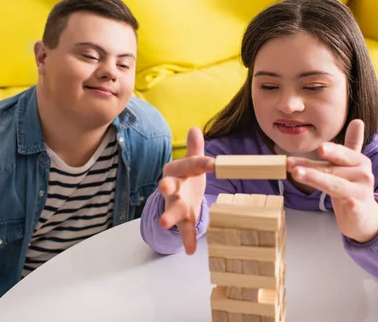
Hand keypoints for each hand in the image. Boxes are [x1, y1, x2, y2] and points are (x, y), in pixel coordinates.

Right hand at [158, 127, 214, 254]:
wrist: (180, 196)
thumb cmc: (188, 176)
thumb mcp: (192, 162)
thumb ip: (195, 148)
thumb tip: (194, 128)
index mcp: (176, 170)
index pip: (189, 164)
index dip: (201, 163)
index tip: (215, 164)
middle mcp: (172, 188)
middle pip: (168, 187)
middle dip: (166, 187)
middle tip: (163, 187)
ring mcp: (175, 205)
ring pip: (171, 210)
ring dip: (168, 216)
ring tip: (163, 223)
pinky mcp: (182, 219)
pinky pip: (184, 229)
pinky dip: (187, 240)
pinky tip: (191, 250)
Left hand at [287, 119, 377, 242]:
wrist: (365, 217)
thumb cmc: (352, 188)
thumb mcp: (349, 166)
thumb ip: (349, 146)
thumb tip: (357, 121)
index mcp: (359, 161)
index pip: (339, 155)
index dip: (329, 151)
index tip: (319, 148)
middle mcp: (363, 175)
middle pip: (331, 170)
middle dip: (310, 168)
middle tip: (292, 166)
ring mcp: (362, 193)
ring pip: (335, 186)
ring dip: (316, 180)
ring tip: (297, 175)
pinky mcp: (360, 210)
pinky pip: (354, 207)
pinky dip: (351, 206)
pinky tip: (348, 203)